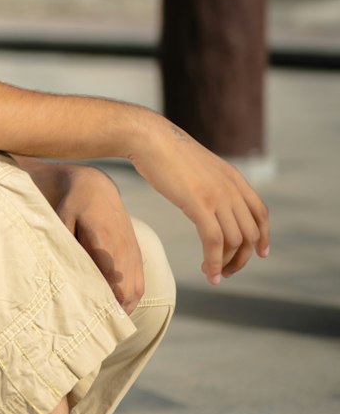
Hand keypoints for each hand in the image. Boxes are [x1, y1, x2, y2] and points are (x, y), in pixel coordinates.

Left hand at [54, 166, 144, 313]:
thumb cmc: (73, 203)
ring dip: (126, 308)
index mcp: (105, 240)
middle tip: (99, 330)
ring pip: (136, 289)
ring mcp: (133, 251)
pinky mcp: (136, 253)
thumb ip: (64, 241)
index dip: (104, 303)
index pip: (109, 279)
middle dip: (115, 312)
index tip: (93, 321)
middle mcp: (123, 248)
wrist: (96, 186)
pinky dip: (132, 298)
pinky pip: (140, 281)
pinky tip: (121, 309)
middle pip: (126, 290)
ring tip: (110, 324)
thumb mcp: (61, 217)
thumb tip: (62, 268)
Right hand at [129, 116, 269, 285]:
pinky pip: (214, 241)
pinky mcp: (199, 204)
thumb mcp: (198, 167)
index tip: (259, 253)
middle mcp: (231, 188)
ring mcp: (217, 196)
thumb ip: (209, 182)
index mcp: (233, 178)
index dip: (263, 236)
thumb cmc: (165, 152)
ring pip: (234, 241)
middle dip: (241, 258)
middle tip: (226, 271)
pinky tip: (206, 272)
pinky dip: (213, 262)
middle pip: (250, 233)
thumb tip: (205, 196)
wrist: (150, 139)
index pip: (260, 212)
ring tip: (213, 274)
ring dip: (226, 264)